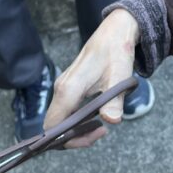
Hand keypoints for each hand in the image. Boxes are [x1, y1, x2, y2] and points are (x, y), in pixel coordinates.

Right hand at [44, 8, 139, 148]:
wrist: (114, 33)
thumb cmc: (115, 52)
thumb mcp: (119, 77)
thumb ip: (113, 100)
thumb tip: (111, 120)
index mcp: (68, 89)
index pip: (54, 125)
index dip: (66, 139)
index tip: (90, 138)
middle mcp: (61, 90)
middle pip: (55, 125)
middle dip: (74, 137)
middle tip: (101, 133)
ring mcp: (63, 89)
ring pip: (60, 120)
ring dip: (77, 130)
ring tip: (101, 128)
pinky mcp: (68, 89)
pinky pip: (66, 112)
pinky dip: (77, 121)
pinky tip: (96, 120)